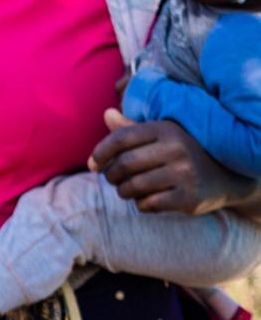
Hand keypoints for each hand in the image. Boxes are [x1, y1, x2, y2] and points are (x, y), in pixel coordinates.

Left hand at [89, 109, 238, 214]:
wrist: (226, 178)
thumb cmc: (181, 154)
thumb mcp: (161, 137)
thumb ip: (132, 128)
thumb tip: (107, 114)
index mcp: (166, 129)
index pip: (121, 138)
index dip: (100, 152)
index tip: (93, 164)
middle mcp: (177, 149)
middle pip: (124, 164)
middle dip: (110, 175)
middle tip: (112, 179)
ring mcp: (185, 174)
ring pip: (133, 187)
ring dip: (123, 192)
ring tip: (127, 190)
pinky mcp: (189, 198)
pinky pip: (148, 204)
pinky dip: (141, 204)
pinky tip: (148, 200)